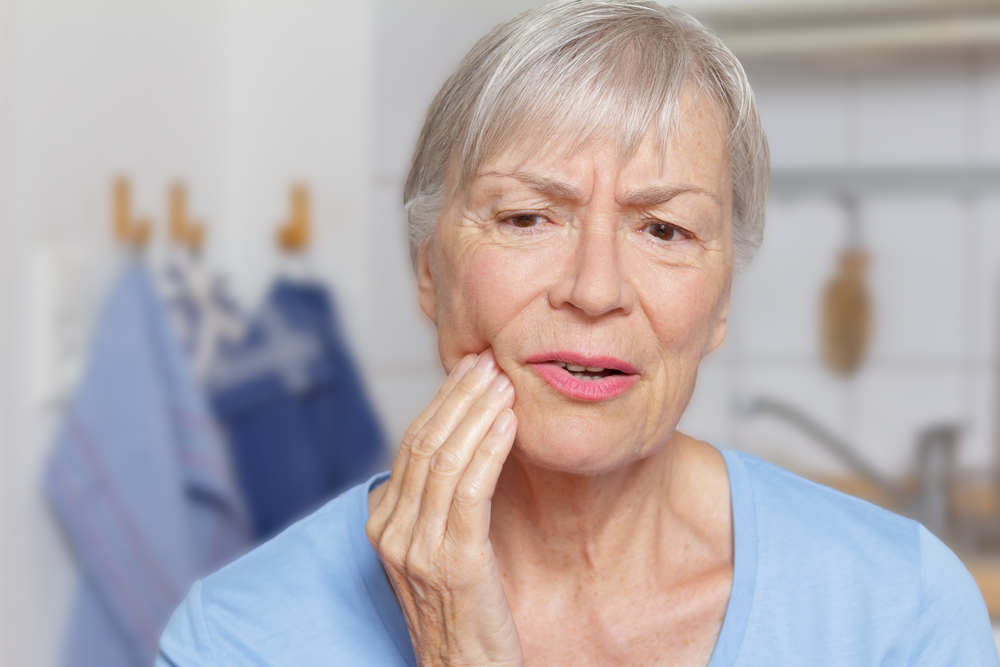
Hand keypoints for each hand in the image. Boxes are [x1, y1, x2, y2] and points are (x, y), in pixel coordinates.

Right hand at [366, 349, 522, 666]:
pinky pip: (470, 489)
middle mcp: (392, 530)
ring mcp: (417, 547)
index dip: (441, 401)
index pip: (410, 443)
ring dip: (477, 412)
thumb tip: (462, 443)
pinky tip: (509, 423)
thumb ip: (436, 501)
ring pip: (444, 458)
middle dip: (458, 396)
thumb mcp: (435, 547)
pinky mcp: (454, 561)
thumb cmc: (461, 607)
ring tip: (504, 381)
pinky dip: (490, 449)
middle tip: (489, 361)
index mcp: (383, 522)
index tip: (470, 369)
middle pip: (423, 443)